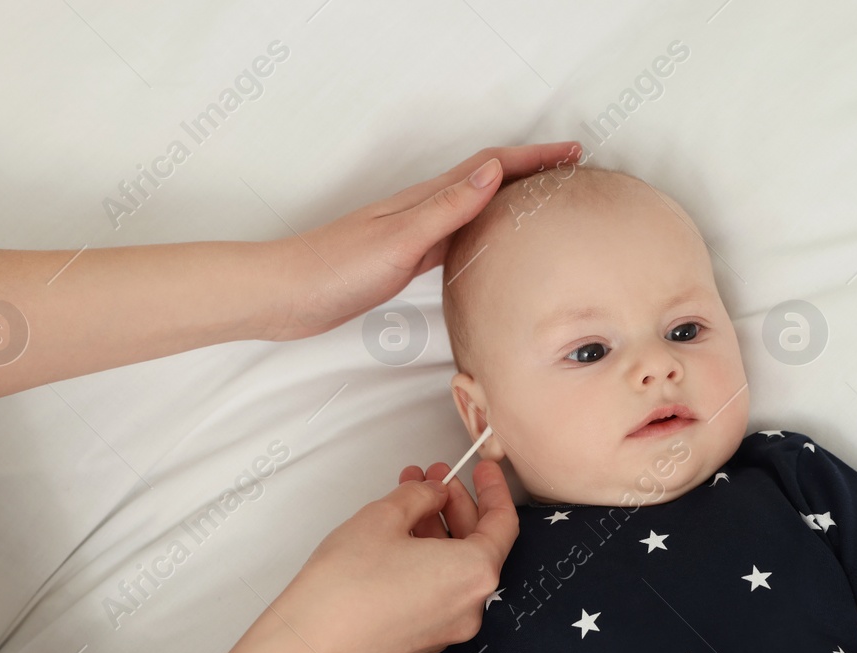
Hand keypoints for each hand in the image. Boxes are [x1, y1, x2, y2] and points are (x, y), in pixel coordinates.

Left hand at [261, 142, 582, 341]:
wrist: (285, 295)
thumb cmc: (333, 270)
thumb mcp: (397, 240)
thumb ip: (445, 209)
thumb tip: (492, 172)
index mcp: (423, 201)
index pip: (489, 168)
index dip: (532, 158)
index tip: (571, 154)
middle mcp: (421, 210)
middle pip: (486, 179)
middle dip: (530, 170)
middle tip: (571, 172)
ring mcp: (412, 232)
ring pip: (474, 205)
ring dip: (510, 198)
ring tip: (544, 202)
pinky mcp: (403, 257)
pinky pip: (456, 234)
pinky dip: (483, 229)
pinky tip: (490, 246)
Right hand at [268, 458, 517, 652]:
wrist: (312, 638)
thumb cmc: (347, 583)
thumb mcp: (386, 515)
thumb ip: (422, 495)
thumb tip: (434, 493)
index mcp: (475, 573)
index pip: (503, 523)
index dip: (493, 489)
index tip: (482, 469)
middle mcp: (470, 605)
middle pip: (478, 544)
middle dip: (455, 505)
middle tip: (433, 479)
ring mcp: (448, 625)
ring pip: (455, 566)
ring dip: (437, 528)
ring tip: (408, 498)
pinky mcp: (425, 636)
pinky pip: (439, 588)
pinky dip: (428, 558)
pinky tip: (401, 534)